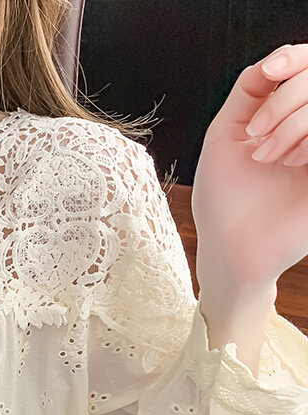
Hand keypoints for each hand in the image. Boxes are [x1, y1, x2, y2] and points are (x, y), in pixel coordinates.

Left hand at [191, 43, 307, 298]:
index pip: (306, 66)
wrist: (230, 248)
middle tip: (256, 136)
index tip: (270, 75)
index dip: (293, 59)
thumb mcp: (224, 135)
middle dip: (284, 101)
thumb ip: (248, 92)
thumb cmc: (223, 199)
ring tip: (267, 156)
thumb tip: (273, 61)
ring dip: (294, 123)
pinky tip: (292, 164)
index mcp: (286, 115)